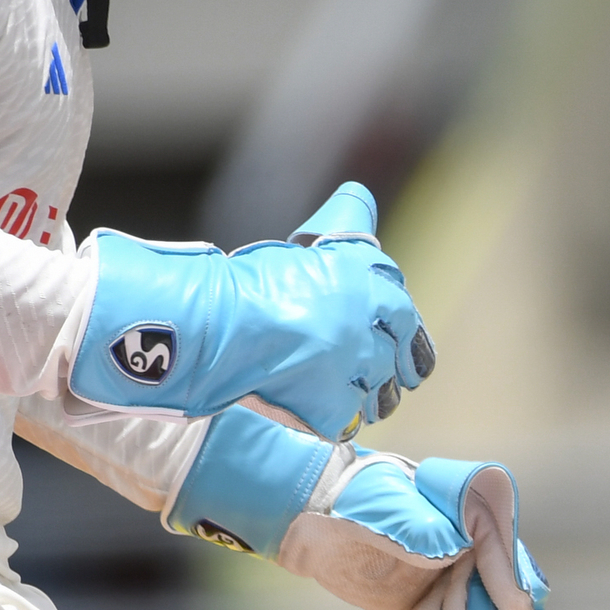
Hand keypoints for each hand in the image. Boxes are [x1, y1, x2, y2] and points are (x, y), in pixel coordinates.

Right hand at [72, 183, 431, 441]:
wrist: (205, 323)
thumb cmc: (245, 283)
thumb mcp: (301, 248)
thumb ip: (341, 227)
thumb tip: (359, 194)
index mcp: (359, 273)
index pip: (400, 306)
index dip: (400, 325)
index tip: (397, 335)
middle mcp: (363, 316)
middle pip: (404, 351)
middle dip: (399, 362)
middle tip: (392, 371)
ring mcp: (352, 361)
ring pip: (383, 388)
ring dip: (372, 392)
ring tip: (352, 390)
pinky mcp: (333, 399)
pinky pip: (351, 415)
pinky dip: (340, 414)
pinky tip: (325, 407)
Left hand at [168, 406, 547, 609]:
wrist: (306, 518)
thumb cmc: (348, 501)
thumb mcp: (387, 510)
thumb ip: (425, 530)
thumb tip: (463, 550)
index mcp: (468, 502)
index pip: (497, 541)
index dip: (507, 578)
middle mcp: (468, 539)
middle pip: (487, 585)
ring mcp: (448, 571)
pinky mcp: (425, 596)